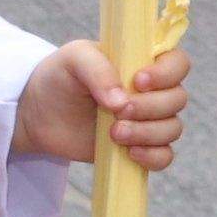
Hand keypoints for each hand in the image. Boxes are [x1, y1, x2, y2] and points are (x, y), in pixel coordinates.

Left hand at [11, 43, 192, 169]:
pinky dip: (153, 157)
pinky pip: (164, 156)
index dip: (167, 74)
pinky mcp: (139, 147)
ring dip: (147, 133)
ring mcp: (147, 120)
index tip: (138, 82)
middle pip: (177, 99)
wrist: (38, 113)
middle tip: (116, 111)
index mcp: (143, 61)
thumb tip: (121, 102)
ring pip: (172, 128)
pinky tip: (129, 153)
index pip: (178, 63)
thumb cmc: (59, 77)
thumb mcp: (73, 59)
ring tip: (113, 133)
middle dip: (149, 108)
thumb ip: (97, 69)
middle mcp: (152, 91)